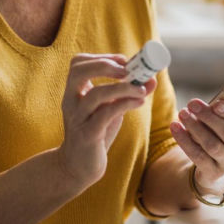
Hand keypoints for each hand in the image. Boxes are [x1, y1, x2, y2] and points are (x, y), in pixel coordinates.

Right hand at [56, 53, 155, 188]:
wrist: (78, 166)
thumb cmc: (95, 133)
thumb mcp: (110, 109)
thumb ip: (128, 94)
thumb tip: (152, 79)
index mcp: (74, 91)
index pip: (78, 63)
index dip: (101, 57)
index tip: (123, 60)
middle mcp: (71, 101)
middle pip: (78, 71)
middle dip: (105, 65)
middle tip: (127, 70)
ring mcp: (78, 118)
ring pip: (96, 95)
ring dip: (123, 88)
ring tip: (141, 90)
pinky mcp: (87, 135)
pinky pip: (105, 115)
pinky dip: (125, 104)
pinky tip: (139, 103)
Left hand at [169, 89, 223, 193]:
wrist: (222, 171)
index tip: (217, 102)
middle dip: (209, 117)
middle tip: (193, 104)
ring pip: (211, 145)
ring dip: (195, 128)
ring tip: (183, 113)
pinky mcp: (211, 172)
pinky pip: (196, 156)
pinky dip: (184, 140)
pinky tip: (176, 127)